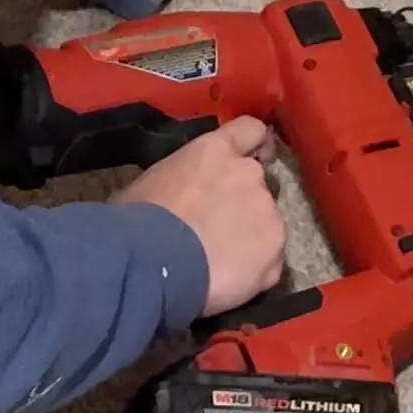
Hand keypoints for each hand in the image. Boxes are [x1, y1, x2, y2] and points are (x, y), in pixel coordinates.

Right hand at [114, 116, 285, 315]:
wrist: (151, 261)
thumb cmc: (137, 218)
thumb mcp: (154, 181)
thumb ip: (182, 179)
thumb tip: (178, 195)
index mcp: (216, 150)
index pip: (251, 130)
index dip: (255, 145)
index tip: (256, 155)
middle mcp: (249, 173)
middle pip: (256, 183)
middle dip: (242, 202)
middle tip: (217, 228)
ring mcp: (267, 211)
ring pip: (265, 223)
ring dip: (249, 237)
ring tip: (220, 263)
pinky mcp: (275, 248)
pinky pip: (269, 261)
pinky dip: (254, 271)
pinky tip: (230, 282)